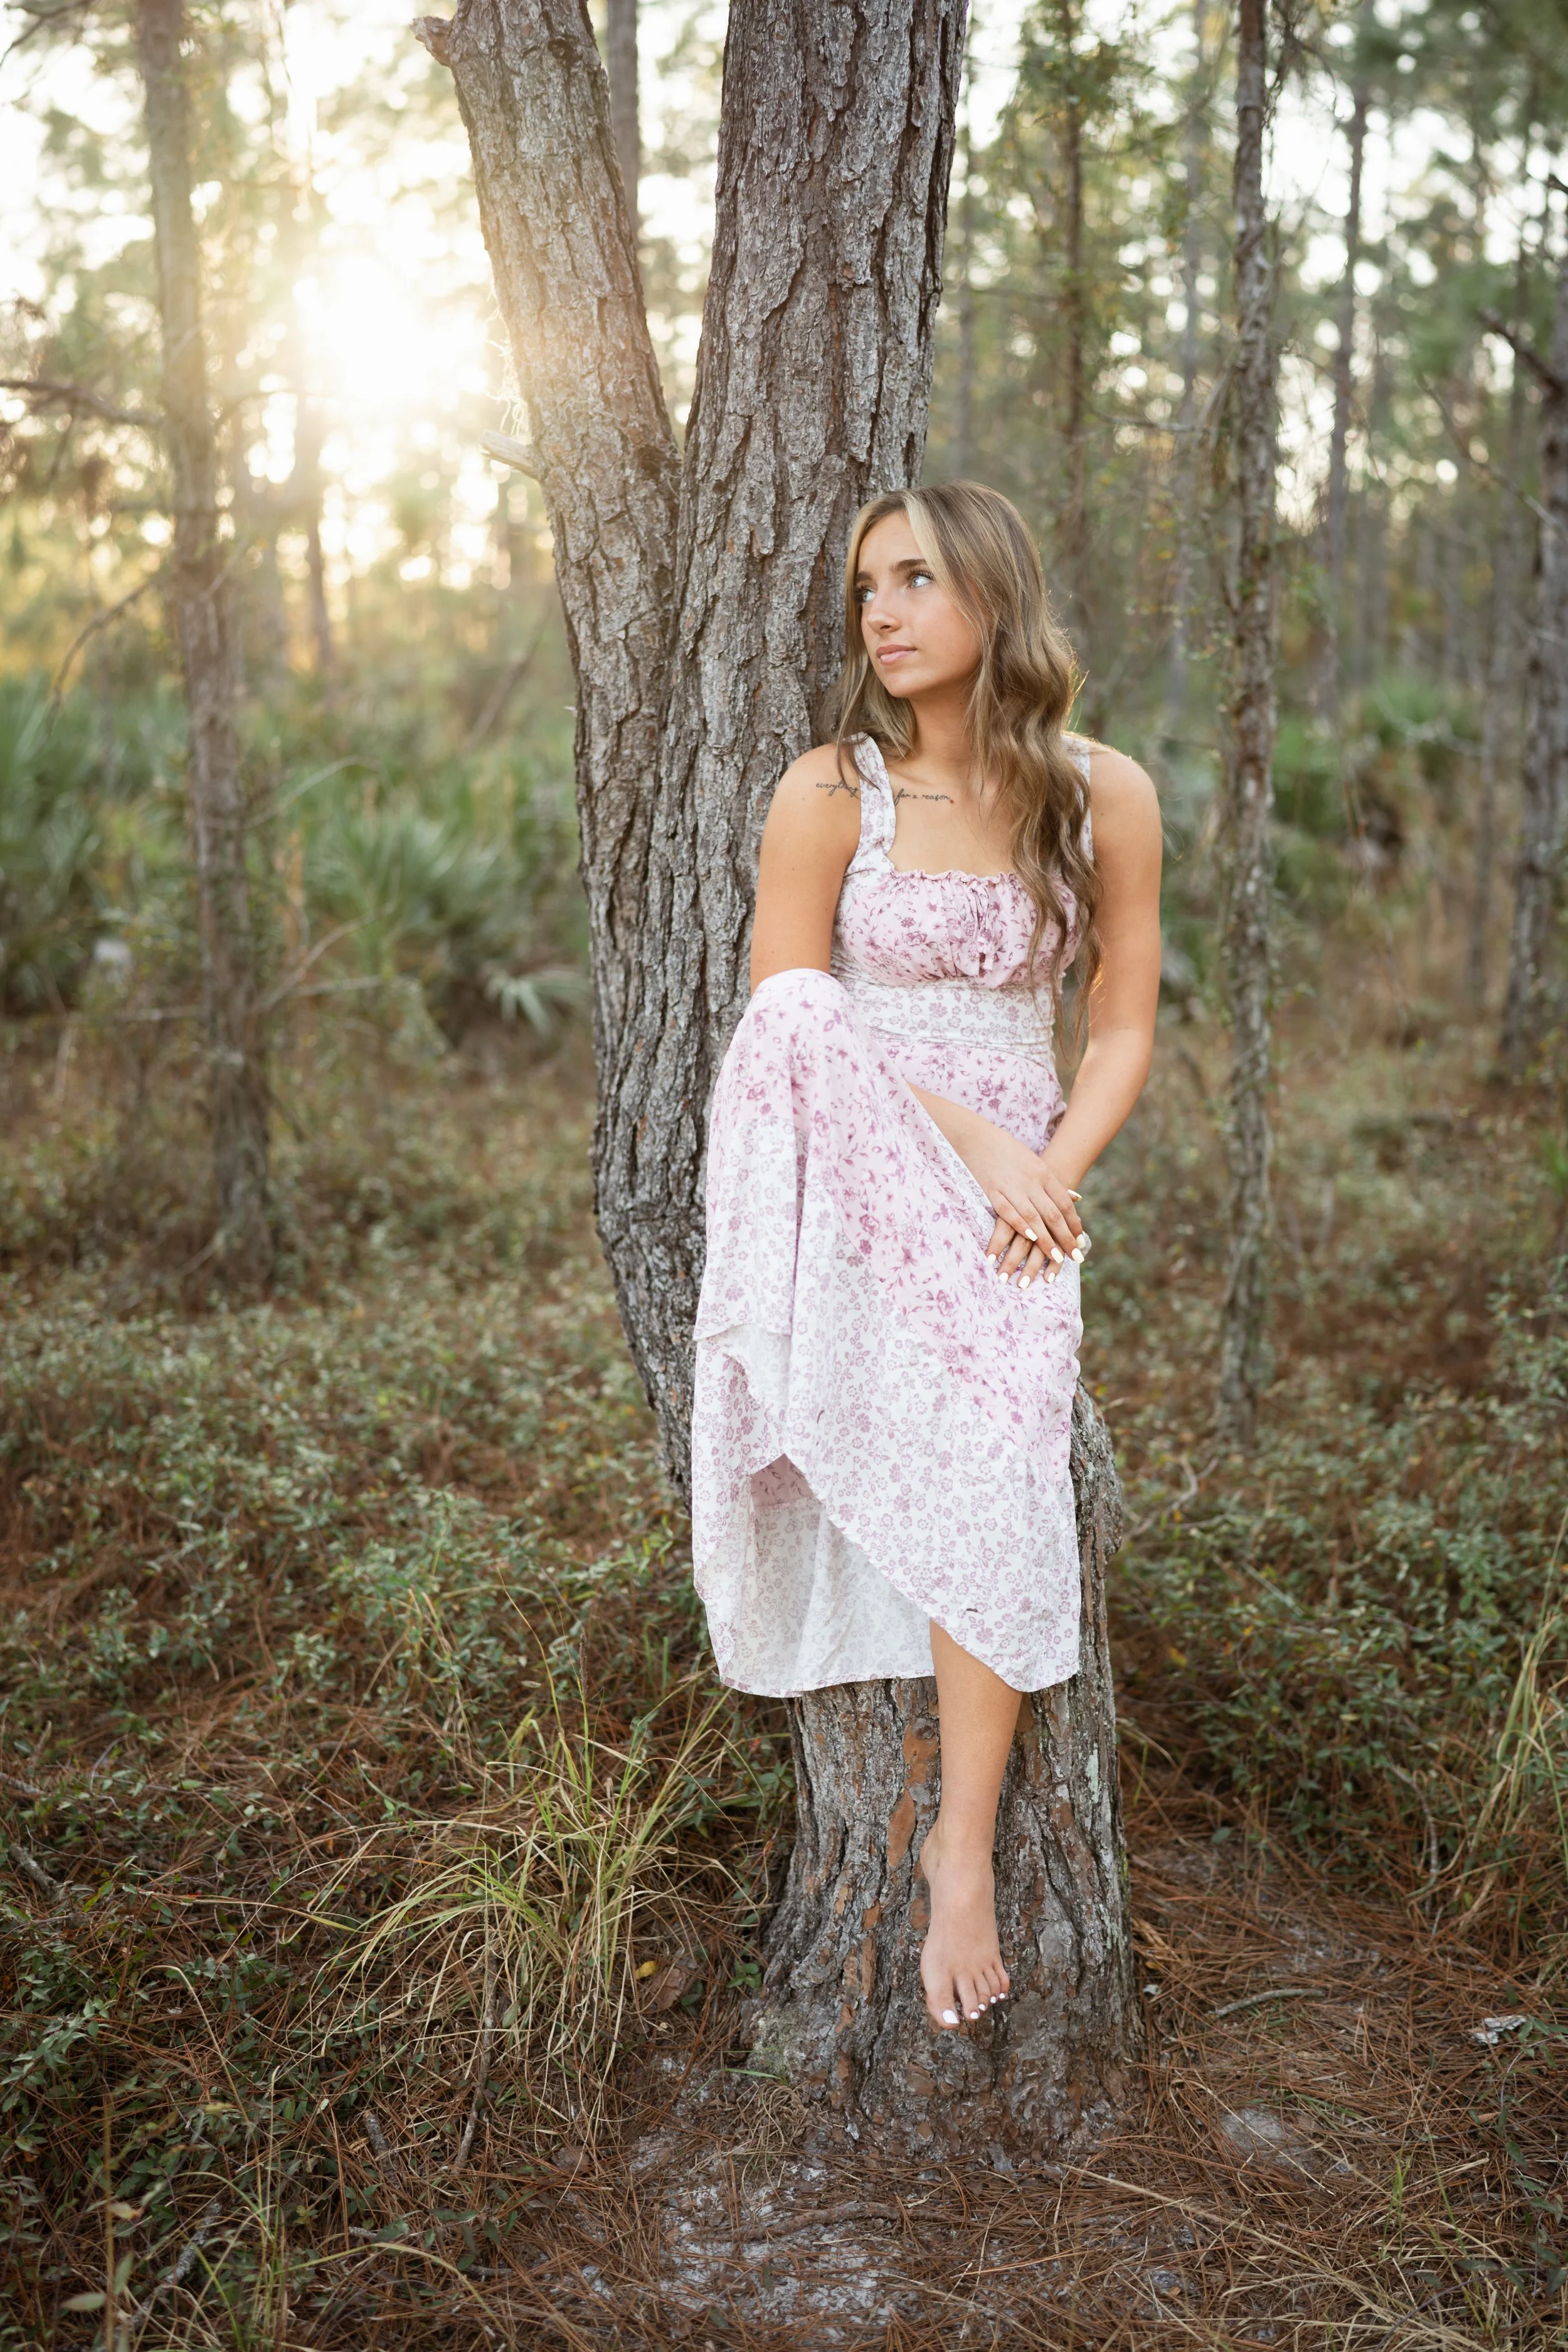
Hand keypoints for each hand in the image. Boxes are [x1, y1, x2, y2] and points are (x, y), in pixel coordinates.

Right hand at [957, 1127, 1088, 1289]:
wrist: (977, 1136)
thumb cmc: (1008, 1151)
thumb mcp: (1036, 1162)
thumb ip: (1054, 1183)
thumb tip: (1077, 1198)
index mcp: (1044, 1173)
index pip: (1064, 1203)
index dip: (1074, 1224)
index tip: (1080, 1241)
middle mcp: (1031, 1181)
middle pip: (1053, 1214)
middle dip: (1065, 1238)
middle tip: (1075, 1258)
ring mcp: (1012, 1186)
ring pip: (1034, 1217)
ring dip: (1046, 1240)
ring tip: (1055, 1259)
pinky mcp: (992, 1191)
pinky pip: (1008, 1211)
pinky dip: (1020, 1225)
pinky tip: (1029, 1239)